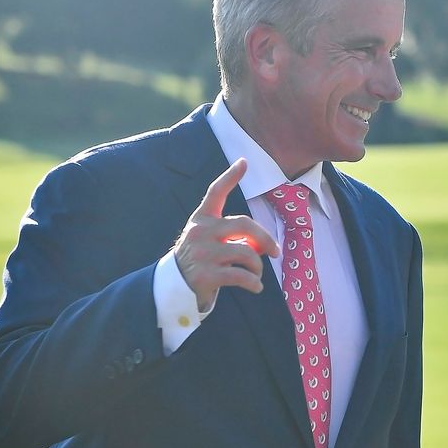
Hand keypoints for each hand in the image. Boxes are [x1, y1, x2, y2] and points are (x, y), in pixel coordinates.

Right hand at [173, 158, 278, 310]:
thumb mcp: (209, 240)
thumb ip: (232, 236)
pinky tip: (255, 286)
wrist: (173, 286)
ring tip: (257, 273)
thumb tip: (265, 244)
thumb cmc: (199, 259)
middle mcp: (200, 231)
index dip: (230, 176)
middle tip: (275, 250)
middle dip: (265, 238)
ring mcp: (202, 253)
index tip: (244, 162)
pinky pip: (241, 276)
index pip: (215, 192)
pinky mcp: (206, 275)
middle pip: (244, 224)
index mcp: (201, 219)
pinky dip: (254, 283)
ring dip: (258, 266)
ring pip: (246, 253)